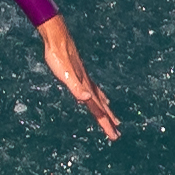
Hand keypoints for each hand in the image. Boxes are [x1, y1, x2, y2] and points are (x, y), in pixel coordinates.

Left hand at [38, 14, 118, 139]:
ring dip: (106, 110)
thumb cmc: (58, 57)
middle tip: (116, 135)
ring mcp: (85, 79)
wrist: (58, 38)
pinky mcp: (80, 73)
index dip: (105, 124)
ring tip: (113, 118)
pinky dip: (99, 96)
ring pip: (99, 99)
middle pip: (101, 107)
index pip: (98, 111)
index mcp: (85, 88)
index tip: (114, 136)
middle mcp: (87, 85)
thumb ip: (76, 88)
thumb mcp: (65, 75)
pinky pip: (94, 89)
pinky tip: (97, 96)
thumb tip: (87, 100)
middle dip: (108, 122)